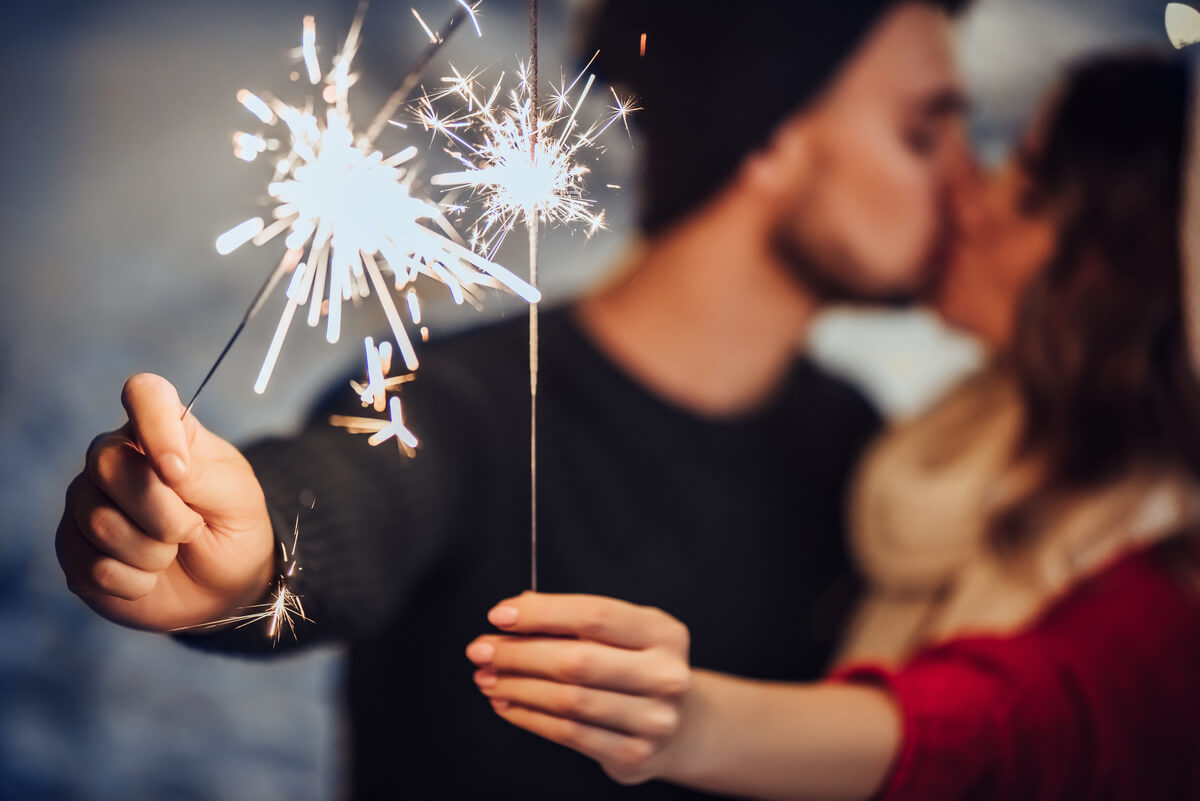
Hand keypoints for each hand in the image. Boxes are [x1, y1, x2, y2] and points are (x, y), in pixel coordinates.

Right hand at [56, 373, 274, 631]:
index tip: (178, 472)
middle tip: (192, 529)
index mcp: (163, 430)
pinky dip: (135, 581)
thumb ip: (204, 474)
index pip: (144, 393)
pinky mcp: (73, 548)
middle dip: (162, 512)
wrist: (223, 586)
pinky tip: (149, 576)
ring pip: (99, 521)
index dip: (156, 428)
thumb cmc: (232, 528)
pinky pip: (92, 566)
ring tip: (172, 551)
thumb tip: (166, 466)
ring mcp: (87, 501)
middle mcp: (115, 457)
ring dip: (153, 552)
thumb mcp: (237, 498)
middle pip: (108, 464)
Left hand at [466, 593, 692, 784]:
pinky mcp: (634, 754)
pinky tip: (508, 704)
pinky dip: (529, 717)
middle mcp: (666, 675)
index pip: (594, 615)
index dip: (542, 614)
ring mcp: (654, 719)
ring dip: (517, 688)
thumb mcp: (620, 634)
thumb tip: (515, 611)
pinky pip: (568, 733)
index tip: (500, 615)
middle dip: (518, 654)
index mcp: (663, 633)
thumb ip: (571, 621)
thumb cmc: (637, 669)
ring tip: (488, 679)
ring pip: (568, 700)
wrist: (679, 725)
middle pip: (577, 660)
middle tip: (481, 651)